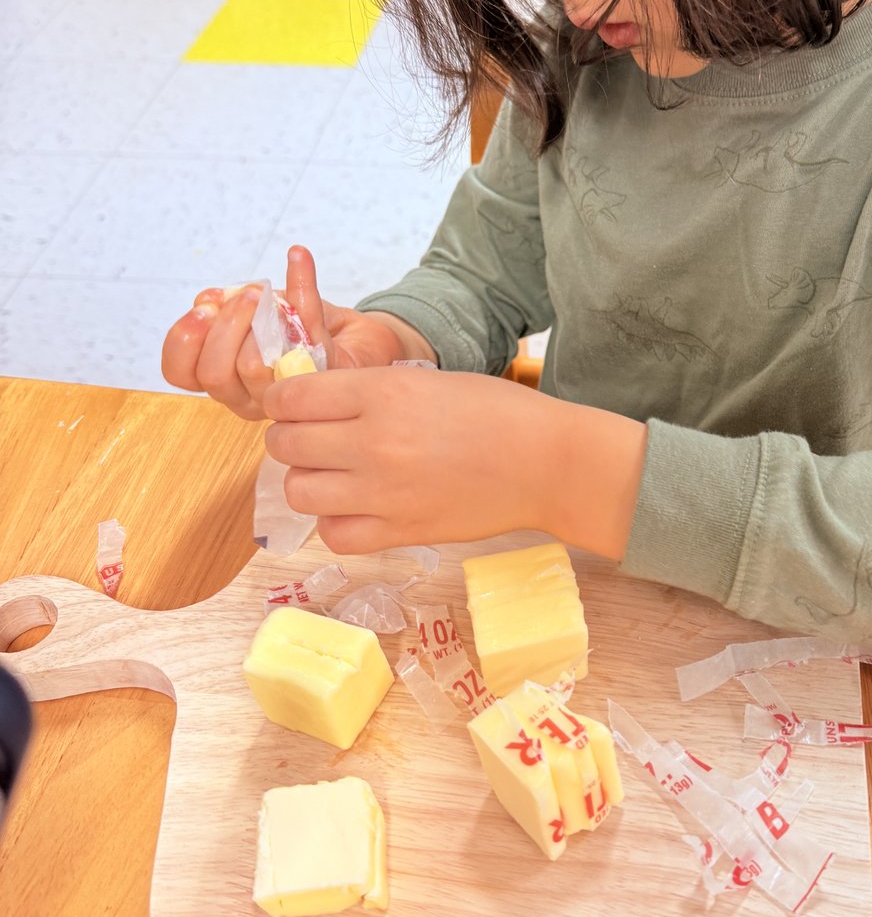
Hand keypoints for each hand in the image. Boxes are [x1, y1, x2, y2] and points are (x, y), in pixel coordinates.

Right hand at [161, 246, 432, 419]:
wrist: (361, 339)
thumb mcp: (257, 309)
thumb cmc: (303, 327)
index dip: (182, 341)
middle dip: (222, 327)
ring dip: (255, 318)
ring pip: (251, 368)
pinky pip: (306, 336)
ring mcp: (286, 395)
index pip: (181, 373)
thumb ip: (229, 305)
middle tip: (243, 296)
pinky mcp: (323, 379)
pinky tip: (298, 257)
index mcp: (225, 378)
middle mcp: (249, 396)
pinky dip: (302, 287)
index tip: (200, 309)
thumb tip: (209, 300)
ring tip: (265, 291)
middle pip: (213, 374)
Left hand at [262, 365, 646, 558]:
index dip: (282, 402)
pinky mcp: (400, 532)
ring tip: (330, 476)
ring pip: (299, 493)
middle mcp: (374, 443)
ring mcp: (384, 493)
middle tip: (309, 441)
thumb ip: (370, 391)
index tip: (290, 407)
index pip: (292, 399)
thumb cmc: (496, 412)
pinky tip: (353, 510)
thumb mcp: (427, 380)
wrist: (545, 463)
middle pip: (286, 446)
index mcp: (382, 394)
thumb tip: (315, 404)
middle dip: (289, 440)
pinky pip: (334, 535)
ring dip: (307, 482)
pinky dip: (334, 523)